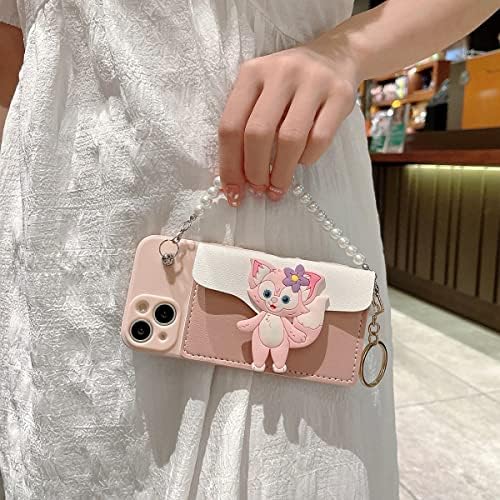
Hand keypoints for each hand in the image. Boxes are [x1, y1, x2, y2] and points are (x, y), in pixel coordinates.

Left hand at [218, 42, 359, 205]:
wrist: (335, 56)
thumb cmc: (289, 86)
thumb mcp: (260, 93)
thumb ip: (244, 127)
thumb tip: (235, 179)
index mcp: (252, 73)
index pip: (230, 126)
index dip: (229, 165)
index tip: (233, 191)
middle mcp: (280, 72)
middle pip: (258, 133)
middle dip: (255, 171)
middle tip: (258, 189)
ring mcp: (313, 81)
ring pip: (289, 139)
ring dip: (281, 172)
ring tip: (277, 188)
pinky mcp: (340, 94)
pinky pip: (320, 139)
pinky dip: (307, 159)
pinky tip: (302, 162)